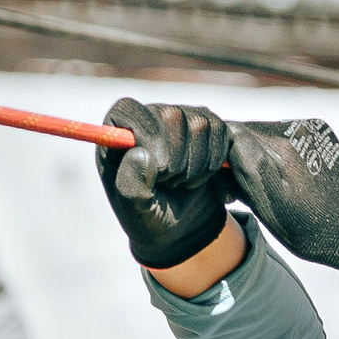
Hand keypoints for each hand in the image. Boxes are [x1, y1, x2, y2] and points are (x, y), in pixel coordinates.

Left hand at [96, 98, 232, 269]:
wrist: (179, 227)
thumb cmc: (149, 218)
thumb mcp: (135, 213)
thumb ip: (130, 187)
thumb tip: (141, 154)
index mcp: (117, 132)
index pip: (130, 110)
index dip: (149, 139)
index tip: (158, 171)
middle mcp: (148, 116)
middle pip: (172, 115)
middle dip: (177, 160)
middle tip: (169, 183)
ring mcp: (179, 117)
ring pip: (200, 124)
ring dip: (196, 165)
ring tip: (181, 182)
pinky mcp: (207, 124)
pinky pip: (220, 133)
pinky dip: (213, 163)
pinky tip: (199, 177)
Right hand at [227, 117, 338, 282]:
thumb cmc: (309, 228)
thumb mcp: (267, 208)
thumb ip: (241, 173)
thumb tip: (220, 148)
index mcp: (279, 150)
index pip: (232, 133)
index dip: (222, 152)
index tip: (224, 173)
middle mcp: (295, 130)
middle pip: (248, 130)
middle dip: (240, 152)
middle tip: (245, 181)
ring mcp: (309, 127)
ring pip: (266, 131)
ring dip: (260, 150)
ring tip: (272, 180)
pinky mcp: (319, 129)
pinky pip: (286, 134)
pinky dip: (280, 149)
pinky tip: (291, 173)